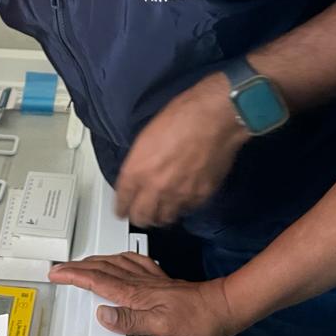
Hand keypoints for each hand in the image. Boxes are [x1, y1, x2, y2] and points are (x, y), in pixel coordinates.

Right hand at [48, 253, 240, 335]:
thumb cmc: (196, 320)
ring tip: (81, 263)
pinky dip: (119, 259)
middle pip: (102, 268)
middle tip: (60, 267)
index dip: (74, 276)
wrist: (223, 308)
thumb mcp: (162, 327)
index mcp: (135, 293)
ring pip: (115, 263)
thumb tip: (102, 314)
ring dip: (94, 261)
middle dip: (77, 266)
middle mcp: (140, 281)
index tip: (56, 273)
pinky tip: (119, 260)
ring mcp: (150, 278)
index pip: (97, 280)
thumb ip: (130, 320)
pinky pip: (133, 262)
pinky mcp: (161, 279)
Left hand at [114, 76, 248, 226]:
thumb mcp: (147, 136)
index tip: (122, 211)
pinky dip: (183, 208)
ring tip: (162, 209)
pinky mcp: (200, 197)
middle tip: (142, 214)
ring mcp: (179, 195)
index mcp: (137, 170)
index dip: (121, 208)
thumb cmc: (181, 116)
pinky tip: (183, 200)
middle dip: (140, 217)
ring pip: (164, 219)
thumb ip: (140, 161)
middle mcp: (155, 187)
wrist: (214, 118)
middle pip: (142, 217)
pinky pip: (187, 211)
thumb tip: (141, 173)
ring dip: (161, 215)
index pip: (122, 201)